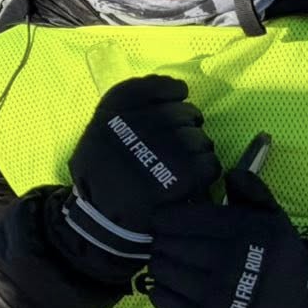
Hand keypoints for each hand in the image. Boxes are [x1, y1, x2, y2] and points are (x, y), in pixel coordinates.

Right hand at [55, 76, 222, 275]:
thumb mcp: (99, 135)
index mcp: (112, 116)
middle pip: (182, 112)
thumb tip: (175, 89)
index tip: (176, 99)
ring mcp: (159, 151)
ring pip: (199, 139)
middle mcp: (135, 128)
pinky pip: (208, 164)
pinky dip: (204, 171)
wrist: (102, 221)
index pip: (152, 86)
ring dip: (197, 150)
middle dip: (187, 125)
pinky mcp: (180, 177)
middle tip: (178, 143)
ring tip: (181, 165)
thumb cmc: (102, 177)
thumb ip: (126, 111)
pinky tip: (189, 180)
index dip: (170, 90)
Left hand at [146, 169, 307, 307]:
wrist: (295, 304)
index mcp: (241, 234)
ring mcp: (217, 297)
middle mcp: (228, 265)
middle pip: (165, 244)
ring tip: (172, 262)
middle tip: (168, 242)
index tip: (166, 221)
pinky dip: (159, 290)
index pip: (177, 220)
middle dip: (162, 240)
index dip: (165, 218)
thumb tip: (229, 172)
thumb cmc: (274, 254)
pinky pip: (163, 300)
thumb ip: (250, 191)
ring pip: (160, 270)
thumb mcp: (271, 217)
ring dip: (160, 264)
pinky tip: (170, 284)